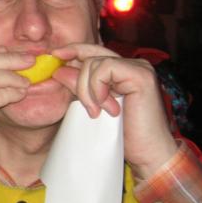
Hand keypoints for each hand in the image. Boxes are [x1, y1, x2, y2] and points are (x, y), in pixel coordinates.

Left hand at [51, 43, 177, 179]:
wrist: (147, 152)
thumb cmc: (122, 133)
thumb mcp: (92, 106)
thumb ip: (79, 87)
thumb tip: (59, 69)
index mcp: (122, 70)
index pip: (93, 51)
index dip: (73, 50)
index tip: (54, 55)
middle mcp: (132, 65)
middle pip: (91, 54)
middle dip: (77, 78)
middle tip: (81, 102)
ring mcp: (138, 68)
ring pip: (94, 63)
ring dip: (86, 90)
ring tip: (96, 111)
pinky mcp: (140, 75)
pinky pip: (104, 69)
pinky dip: (96, 87)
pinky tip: (104, 107)